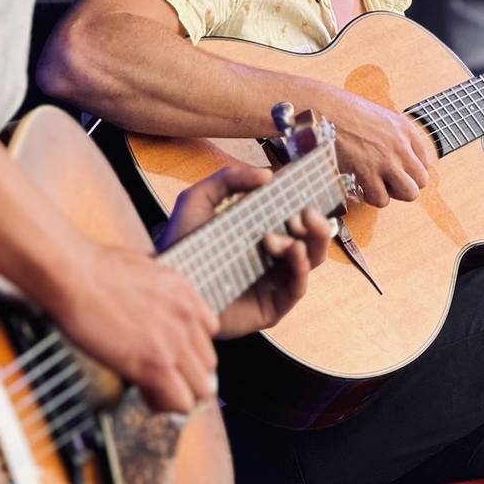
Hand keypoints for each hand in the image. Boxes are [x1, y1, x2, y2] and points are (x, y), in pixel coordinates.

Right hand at [46, 242, 218, 413]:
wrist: (73, 275)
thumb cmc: (93, 268)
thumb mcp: (143, 270)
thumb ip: (158, 293)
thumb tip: (149, 306)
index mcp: (186, 294)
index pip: (209, 333)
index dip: (188, 347)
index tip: (167, 353)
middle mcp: (189, 319)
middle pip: (208, 364)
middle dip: (185, 373)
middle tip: (158, 376)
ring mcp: (176, 343)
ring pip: (201, 389)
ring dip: (178, 391)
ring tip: (150, 387)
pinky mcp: (156, 364)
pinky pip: (180, 402)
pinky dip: (164, 403)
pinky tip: (143, 393)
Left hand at [159, 166, 330, 338]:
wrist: (168, 284)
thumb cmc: (181, 244)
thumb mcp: (199, 200)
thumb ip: (228, 179)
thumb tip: (267, 174)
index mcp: (261, 234)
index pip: (295, 220)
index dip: (306, 206)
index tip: (306, 192)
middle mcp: (272, 259)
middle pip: (311, 241)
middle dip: (316, 224)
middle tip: (306, 212)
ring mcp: (274, 284)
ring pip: (310, 262)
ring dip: (309, 241)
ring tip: (290, 229)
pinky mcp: (271, 308)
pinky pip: (298, 288)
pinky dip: (301, 267)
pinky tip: (293, 250)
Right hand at [317, 85, 434, 207]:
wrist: (320, 110)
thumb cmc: (341, 111)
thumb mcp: (377, 117)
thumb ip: (391, 137)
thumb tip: (395, 158)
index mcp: (404, 129)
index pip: (424, 162)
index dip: (409, 172)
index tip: (396, 173)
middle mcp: (400, 144)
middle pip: (421, 180)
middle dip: (404, 185)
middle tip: (386, 182)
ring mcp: (386, 159)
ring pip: (409, 193)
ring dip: (391, 193)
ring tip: (374, 185)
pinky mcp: (368, 172)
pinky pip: (381, 199)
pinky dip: (370, 198)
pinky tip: (359, 186)